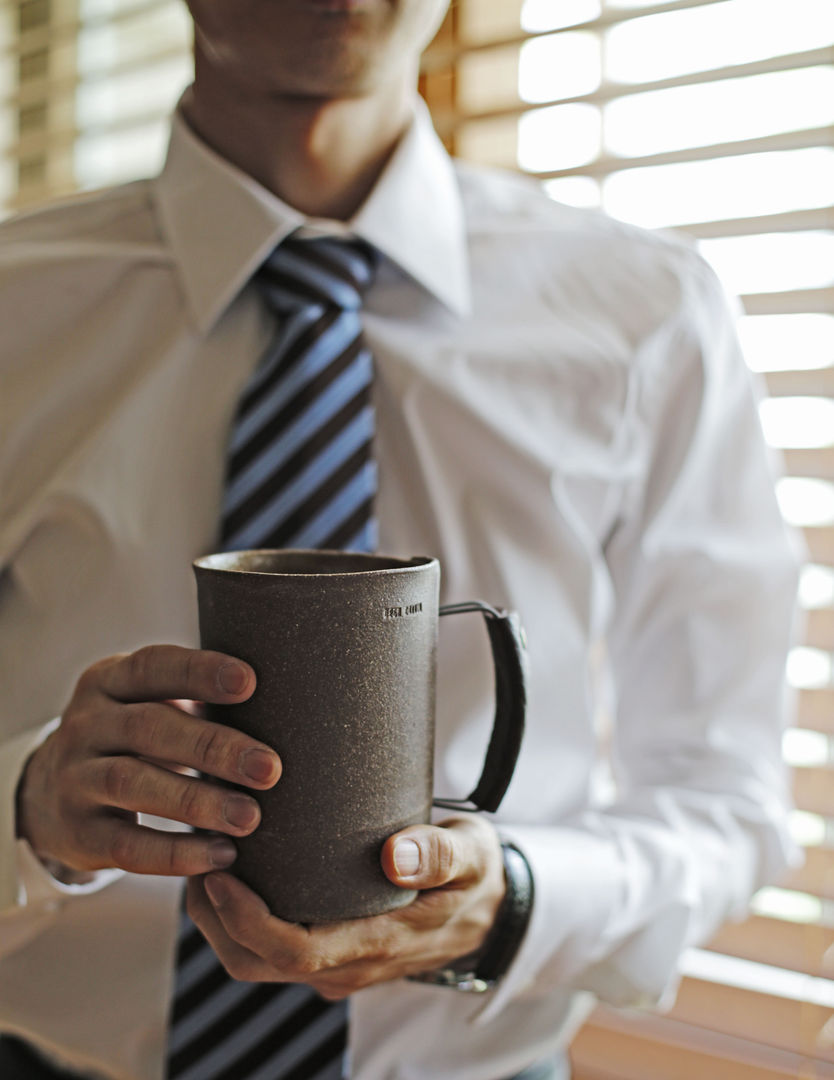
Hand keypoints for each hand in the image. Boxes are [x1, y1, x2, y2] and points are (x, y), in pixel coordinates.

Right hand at [16, 645, 280, 875]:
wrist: (52, 793)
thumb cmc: (136, 739)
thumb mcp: (148, 705)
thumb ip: (196, 698)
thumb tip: (289, 704)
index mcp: (110, 681)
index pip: (153, 666)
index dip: (200, 672)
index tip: (250, 682)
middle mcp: (85, 724)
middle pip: (149, 728)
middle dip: (214, 747)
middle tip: (270, 768)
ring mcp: (74, 778)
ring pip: (132, 783)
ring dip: (197, 802)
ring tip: (250, 818)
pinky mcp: (77, 833)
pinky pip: (126, 845)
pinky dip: (175, 853)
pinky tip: (221, 855)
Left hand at [186, 815, 504, 997]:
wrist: (488, 915)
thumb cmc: (473, 878)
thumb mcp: (471, 856)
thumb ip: (438, 854)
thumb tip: (394, 855)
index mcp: (378, 943)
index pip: (292, 950)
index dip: (246, 917)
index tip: (219, 871)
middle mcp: (348, 966)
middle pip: (256, 962)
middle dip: (215, 917)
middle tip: (199, 855)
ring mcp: (336, 967)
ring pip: (255, 963)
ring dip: (219, 921)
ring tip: (206, 861)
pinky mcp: (330, 957)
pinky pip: (269, 953)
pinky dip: (240, 920)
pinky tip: (238, 875)